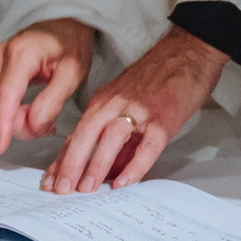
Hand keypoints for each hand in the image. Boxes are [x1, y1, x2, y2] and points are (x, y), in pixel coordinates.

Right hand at [0, 18, 94, 156]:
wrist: (61, 24)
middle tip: (48, 120)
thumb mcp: (74, 73)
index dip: (2, 125)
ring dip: (12, 118)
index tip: (0, 147)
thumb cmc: (70, 46)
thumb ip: (52, 102)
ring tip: (38, 109)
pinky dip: (5, 110)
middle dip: (18, 123)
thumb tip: (30, 126)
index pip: (5, 96)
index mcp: (21, 54)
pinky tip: (25, 104)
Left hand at [45, 29, 228, 193]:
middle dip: (70, 164)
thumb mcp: (125, 100)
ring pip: (112, 138)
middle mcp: (117, 103)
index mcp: (104, 101)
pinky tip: (126, 182)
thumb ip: (114, 134)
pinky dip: (135, 165)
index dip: (62, 159)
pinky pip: (148, 145)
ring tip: (87, 189)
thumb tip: (104, 170)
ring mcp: (141, 110)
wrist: (189, 51)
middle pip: (87, 134)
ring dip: (97, 164)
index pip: (77, 134)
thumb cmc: (157, 76)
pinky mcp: (164, 118)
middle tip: (61, 189)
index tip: (50, 181)